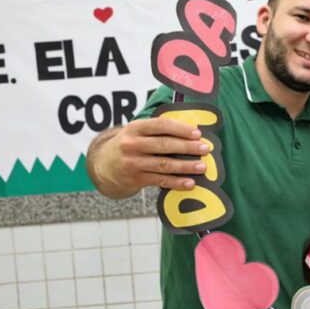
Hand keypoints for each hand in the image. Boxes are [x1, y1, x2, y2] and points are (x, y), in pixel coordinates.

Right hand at [87, 117, 210, 197]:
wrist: (104, 165)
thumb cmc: (131, 145)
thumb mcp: (138, 131)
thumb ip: (159, 129)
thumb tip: (192, 130)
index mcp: (135, 128)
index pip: (160, 125)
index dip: (180, 129)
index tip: (197, 133)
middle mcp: (132, 145)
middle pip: (164, 145)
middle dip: (187, 147)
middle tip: (205, 148)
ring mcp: (133, 163)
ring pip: (164, 164)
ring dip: (185, 166)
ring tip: (202, 166)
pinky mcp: (136, 179)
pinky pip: (160, 180)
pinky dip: (176, 182)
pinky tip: (190, 183)